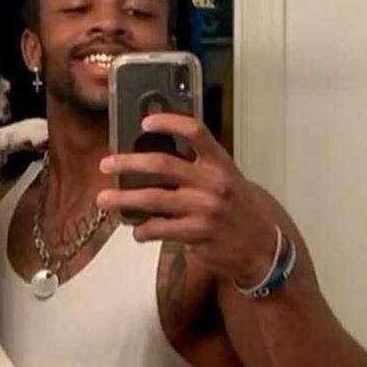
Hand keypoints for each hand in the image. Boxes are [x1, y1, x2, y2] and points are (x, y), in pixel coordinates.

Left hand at [97, 113, 278, 286]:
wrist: (262, 245)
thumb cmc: (238, 208)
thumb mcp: (227, 179)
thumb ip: (198, 168)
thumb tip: (153, 160)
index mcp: (220, 162)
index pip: (195, 132)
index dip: (169, 123)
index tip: (145, 122)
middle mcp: (212, 182)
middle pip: (163, 164)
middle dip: (129, 162)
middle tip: (106, 164)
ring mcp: (205, 209)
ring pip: (154, 199)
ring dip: (124, 199)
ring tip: (103, 200)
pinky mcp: (198, 234)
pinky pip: (161, 229)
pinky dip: (143, 231)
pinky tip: (137, 232)